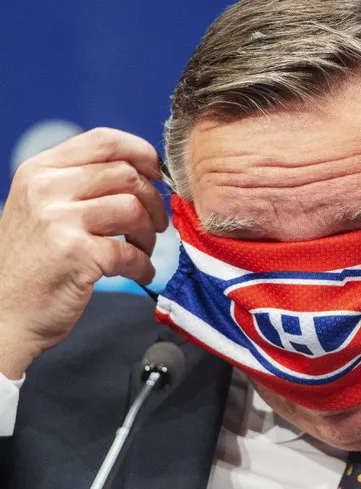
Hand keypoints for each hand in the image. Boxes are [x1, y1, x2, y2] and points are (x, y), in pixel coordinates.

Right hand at [0, 128, 167, 377]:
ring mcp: (57, 220)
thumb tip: (140, 170)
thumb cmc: (33, 263)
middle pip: (126, 174)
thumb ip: (81, 183)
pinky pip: (130, 251)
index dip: (142, 153)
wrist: (2, 315)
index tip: (158, 175)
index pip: (103, 140)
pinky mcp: (75, 254)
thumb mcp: (42, 208)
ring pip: (133, 209)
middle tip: (155, 225)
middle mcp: (45, 188)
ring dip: (148, 234)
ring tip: (142, 251)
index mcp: (40, 170)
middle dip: (153, 201)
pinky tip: (139, 273)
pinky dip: (143, 265)